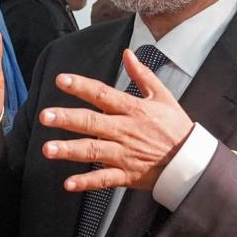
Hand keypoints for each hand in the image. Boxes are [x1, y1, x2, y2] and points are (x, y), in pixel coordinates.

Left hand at [38, 49, 193, 190]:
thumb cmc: (175, 126)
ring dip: (70, 150)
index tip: (61, 80)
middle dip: (67, 119)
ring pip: (93, 151)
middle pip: (92, 122)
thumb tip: (127, 53)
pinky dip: (87, 182)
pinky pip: (104, 179)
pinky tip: (68, 184)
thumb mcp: (163, 96)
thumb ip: (143, 75)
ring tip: (47, 149)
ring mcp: (125, 154)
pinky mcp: (127, 174)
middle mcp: (125, 130)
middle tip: (45, 116)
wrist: (192, 161)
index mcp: (132, 109)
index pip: (102, 94)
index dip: (81, 87)